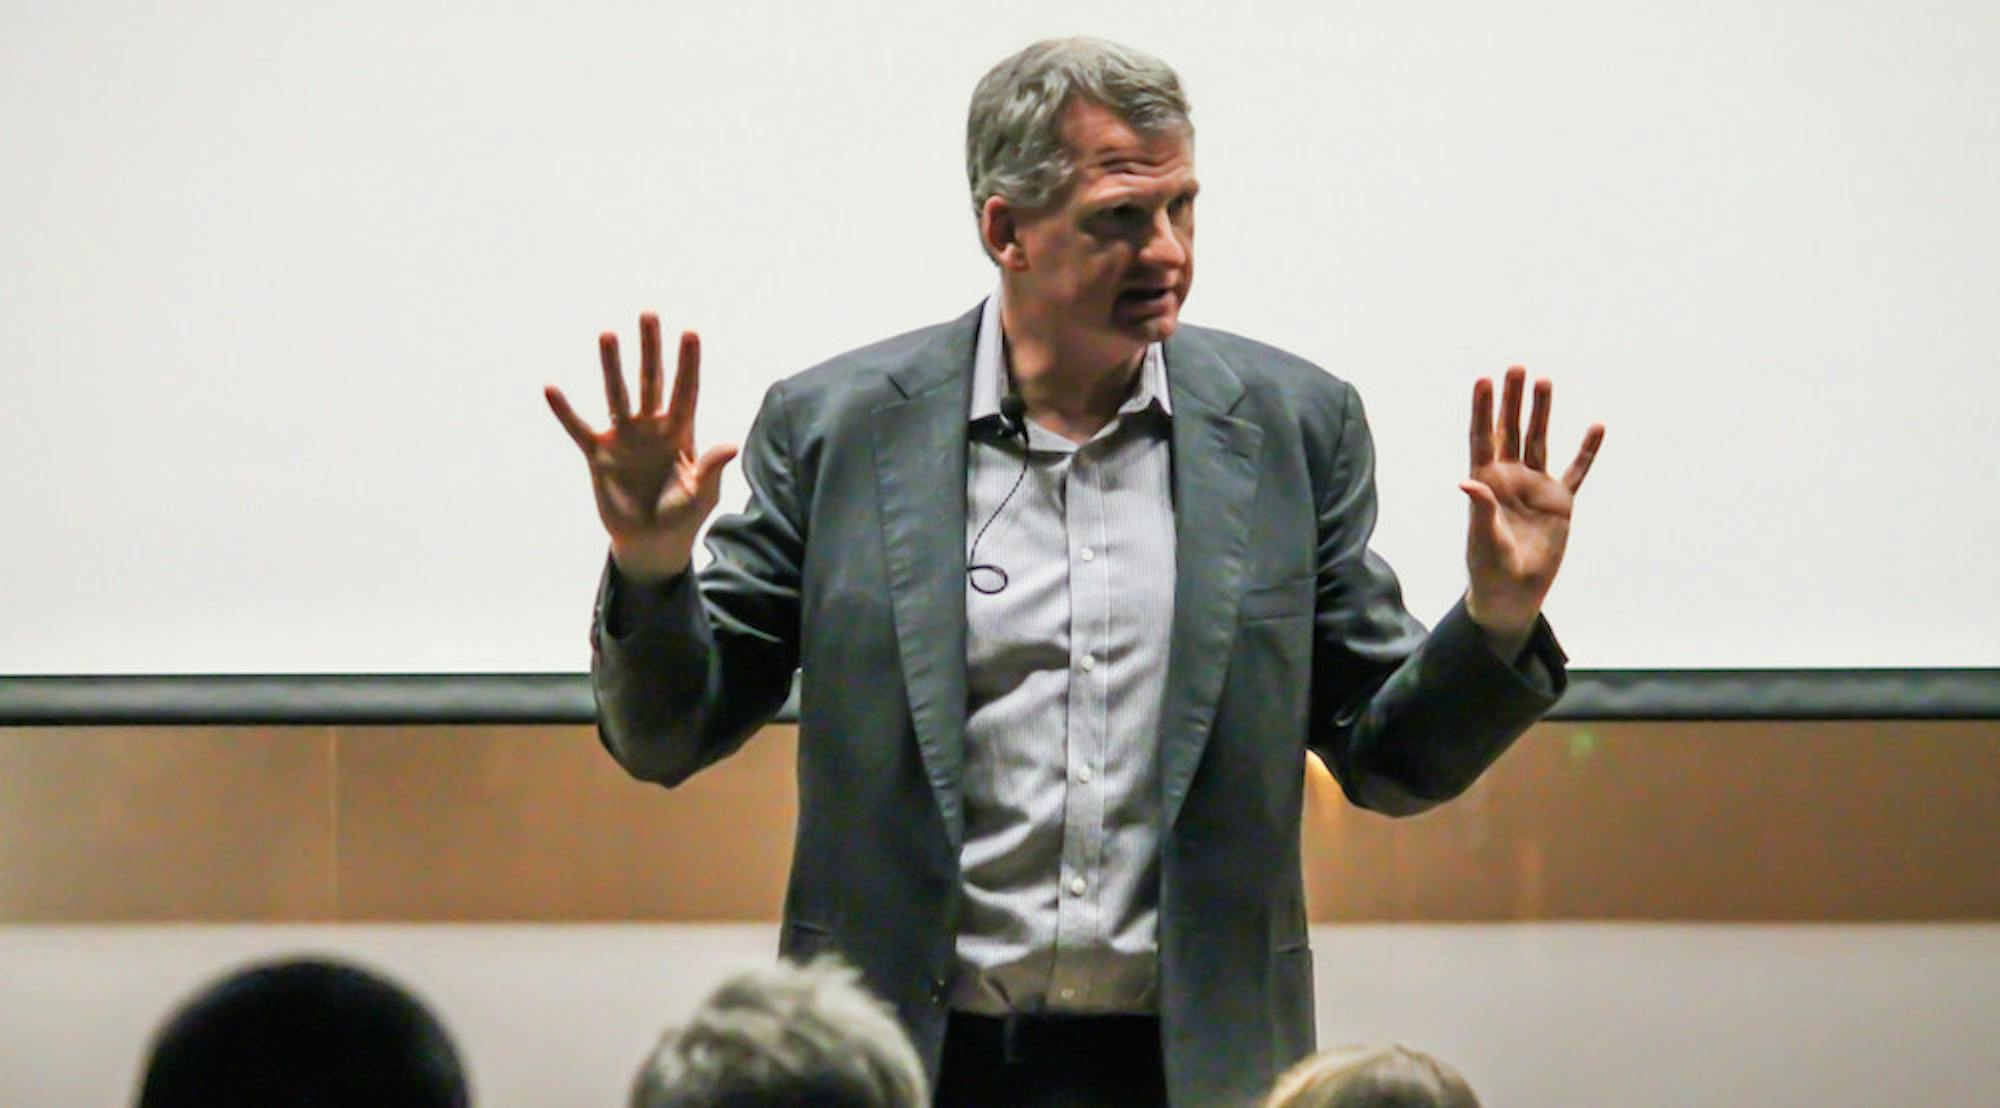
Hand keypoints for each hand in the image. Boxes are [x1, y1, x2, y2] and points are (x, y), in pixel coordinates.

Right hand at [546, 313, 737, 582]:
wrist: (652, 542)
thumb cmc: (683, 515)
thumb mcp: (702, 493)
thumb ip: (711, 467)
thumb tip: (731, 444)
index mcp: (681, 432)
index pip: (686, 391)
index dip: (688, 363)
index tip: (690, 331)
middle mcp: (652, 427)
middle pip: (652, 381)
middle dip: (651, 349)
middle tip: (648, 314)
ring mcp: (624, 438)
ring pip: (617, 395)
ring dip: (612, 366)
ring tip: (607, 334)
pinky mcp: (599, 455)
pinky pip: (578, 428)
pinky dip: (565, 411)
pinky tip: (551, 388)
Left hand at [1461, 366, 1604, 643]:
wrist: (1513, 592)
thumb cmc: (1490, 568)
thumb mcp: (1484, 540)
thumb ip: (1479, 510)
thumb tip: (1468, 482)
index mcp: (1485, 483)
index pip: (1483, 438)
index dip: (1482, 409)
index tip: (1483, 380)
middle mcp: (1509, 478)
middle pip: (1510, 430)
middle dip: (1512, 400)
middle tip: (1516, 367)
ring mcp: (1535, 487)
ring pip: (1539, 441)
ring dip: (1542, 412)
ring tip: (1545, 381)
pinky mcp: (1560, 502)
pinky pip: (1576, 470)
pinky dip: (1586, 450)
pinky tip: (1596, 426)